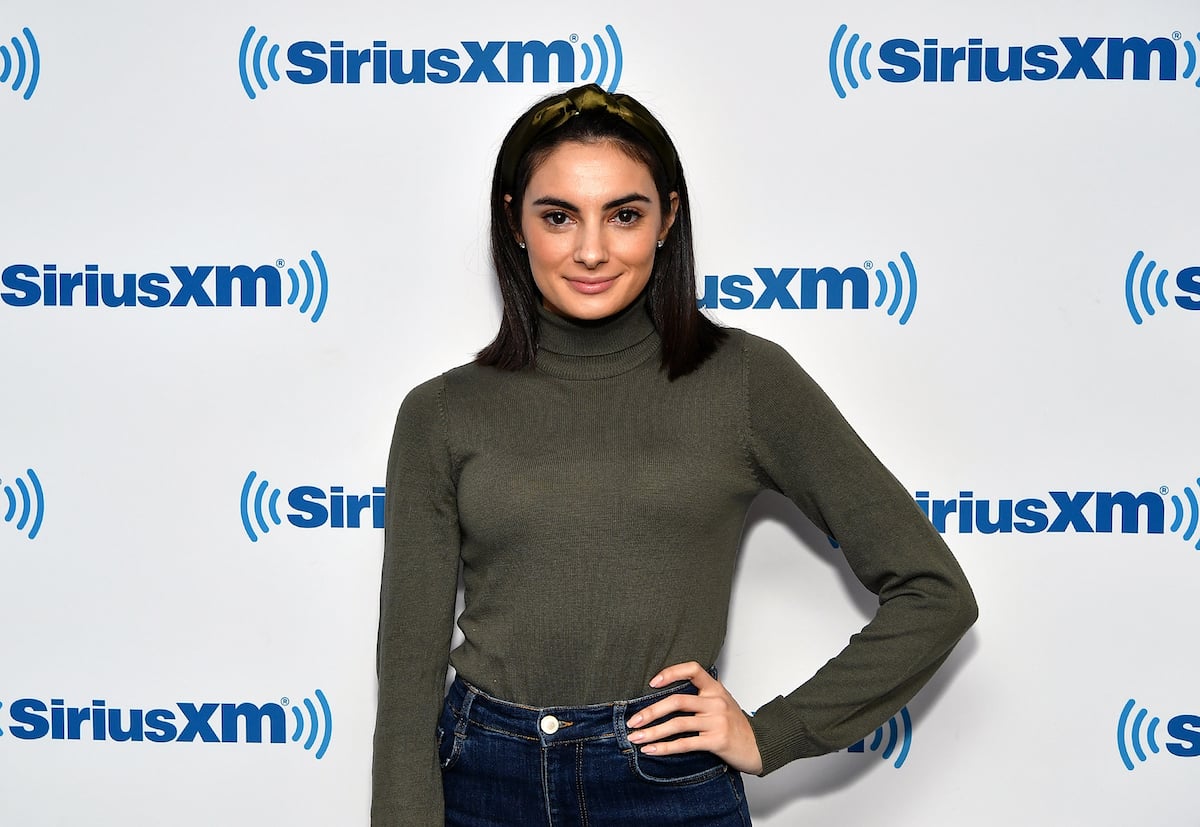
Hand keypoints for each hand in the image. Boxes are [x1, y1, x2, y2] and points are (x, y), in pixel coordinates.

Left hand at [625, 661, 763, 774]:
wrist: (759, 746)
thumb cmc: (735, 725)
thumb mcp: (721, 703)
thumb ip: (700, 697)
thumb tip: (664, 698)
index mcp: (715, 689)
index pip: (693, 670)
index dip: (671, 673)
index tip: (652, 683)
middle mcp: (716, 702)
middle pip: (677, 701)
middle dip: (650, 712)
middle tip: (633, 721)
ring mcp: (717, 721)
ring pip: (677, 724)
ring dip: (652, 732)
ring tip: (635, 738)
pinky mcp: (717, 741)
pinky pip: (685, 743)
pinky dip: (665, 747)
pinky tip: (651, 750)